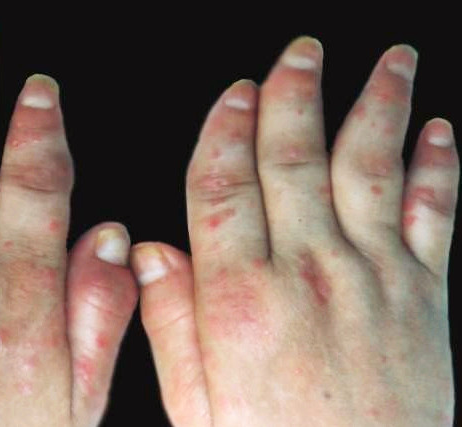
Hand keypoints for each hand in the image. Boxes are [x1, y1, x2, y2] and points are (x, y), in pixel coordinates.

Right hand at [132, 37, 455, 425]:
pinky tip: (436, 129)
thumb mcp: (196, 405)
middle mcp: (308, 272)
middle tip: (299, 53)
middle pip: (294, 158)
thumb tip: (146, 253)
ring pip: (369, 166)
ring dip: (375, 104)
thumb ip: (170, 322)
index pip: (222, 187)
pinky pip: (433, 212)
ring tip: (387, 58)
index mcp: (240, 298)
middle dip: (294, 96)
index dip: (225, 131)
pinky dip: (436, 164)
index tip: (234, 93)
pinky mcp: (423, 295)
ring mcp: (372, 277)